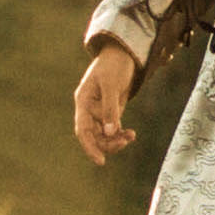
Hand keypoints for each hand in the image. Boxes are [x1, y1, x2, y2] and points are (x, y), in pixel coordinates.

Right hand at [72, 45, 140, 165]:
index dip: (89, 147)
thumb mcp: (112, 85)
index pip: (82, 129)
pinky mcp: (111, 111)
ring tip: (131, 136)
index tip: (100, 161)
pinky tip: (132, 134)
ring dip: (116, 140)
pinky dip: (122, 134)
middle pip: (94, 135)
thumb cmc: (114, 65)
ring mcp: (100, 111)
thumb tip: (110, 132)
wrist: (123, 53)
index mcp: (83, 101)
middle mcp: (89, 109)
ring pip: (104, 135)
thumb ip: (110, 109)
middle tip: (124, 142)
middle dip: (108, 143)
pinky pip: (114, 129)